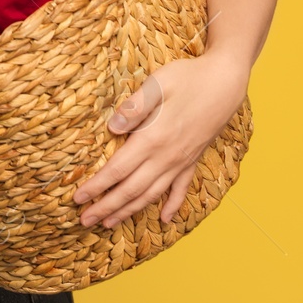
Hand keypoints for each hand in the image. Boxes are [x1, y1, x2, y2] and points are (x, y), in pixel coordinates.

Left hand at [71, 53, 250, 228]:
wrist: (226, 82)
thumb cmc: (187, 78)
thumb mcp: (157, 84)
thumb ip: (133, 108)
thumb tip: (112, 128)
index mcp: (152, 139)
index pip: (116, 170)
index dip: (96, 187)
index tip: (77, 199)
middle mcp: (166, 157)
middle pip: (130, 190)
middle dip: (105, 207)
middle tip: (84, 221)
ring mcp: (181, 161)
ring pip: (151, 194)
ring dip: (129, 211)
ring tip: (109, 224)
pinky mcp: (194, 160)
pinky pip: (182, 189)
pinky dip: (173, 205)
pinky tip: (166, 219)